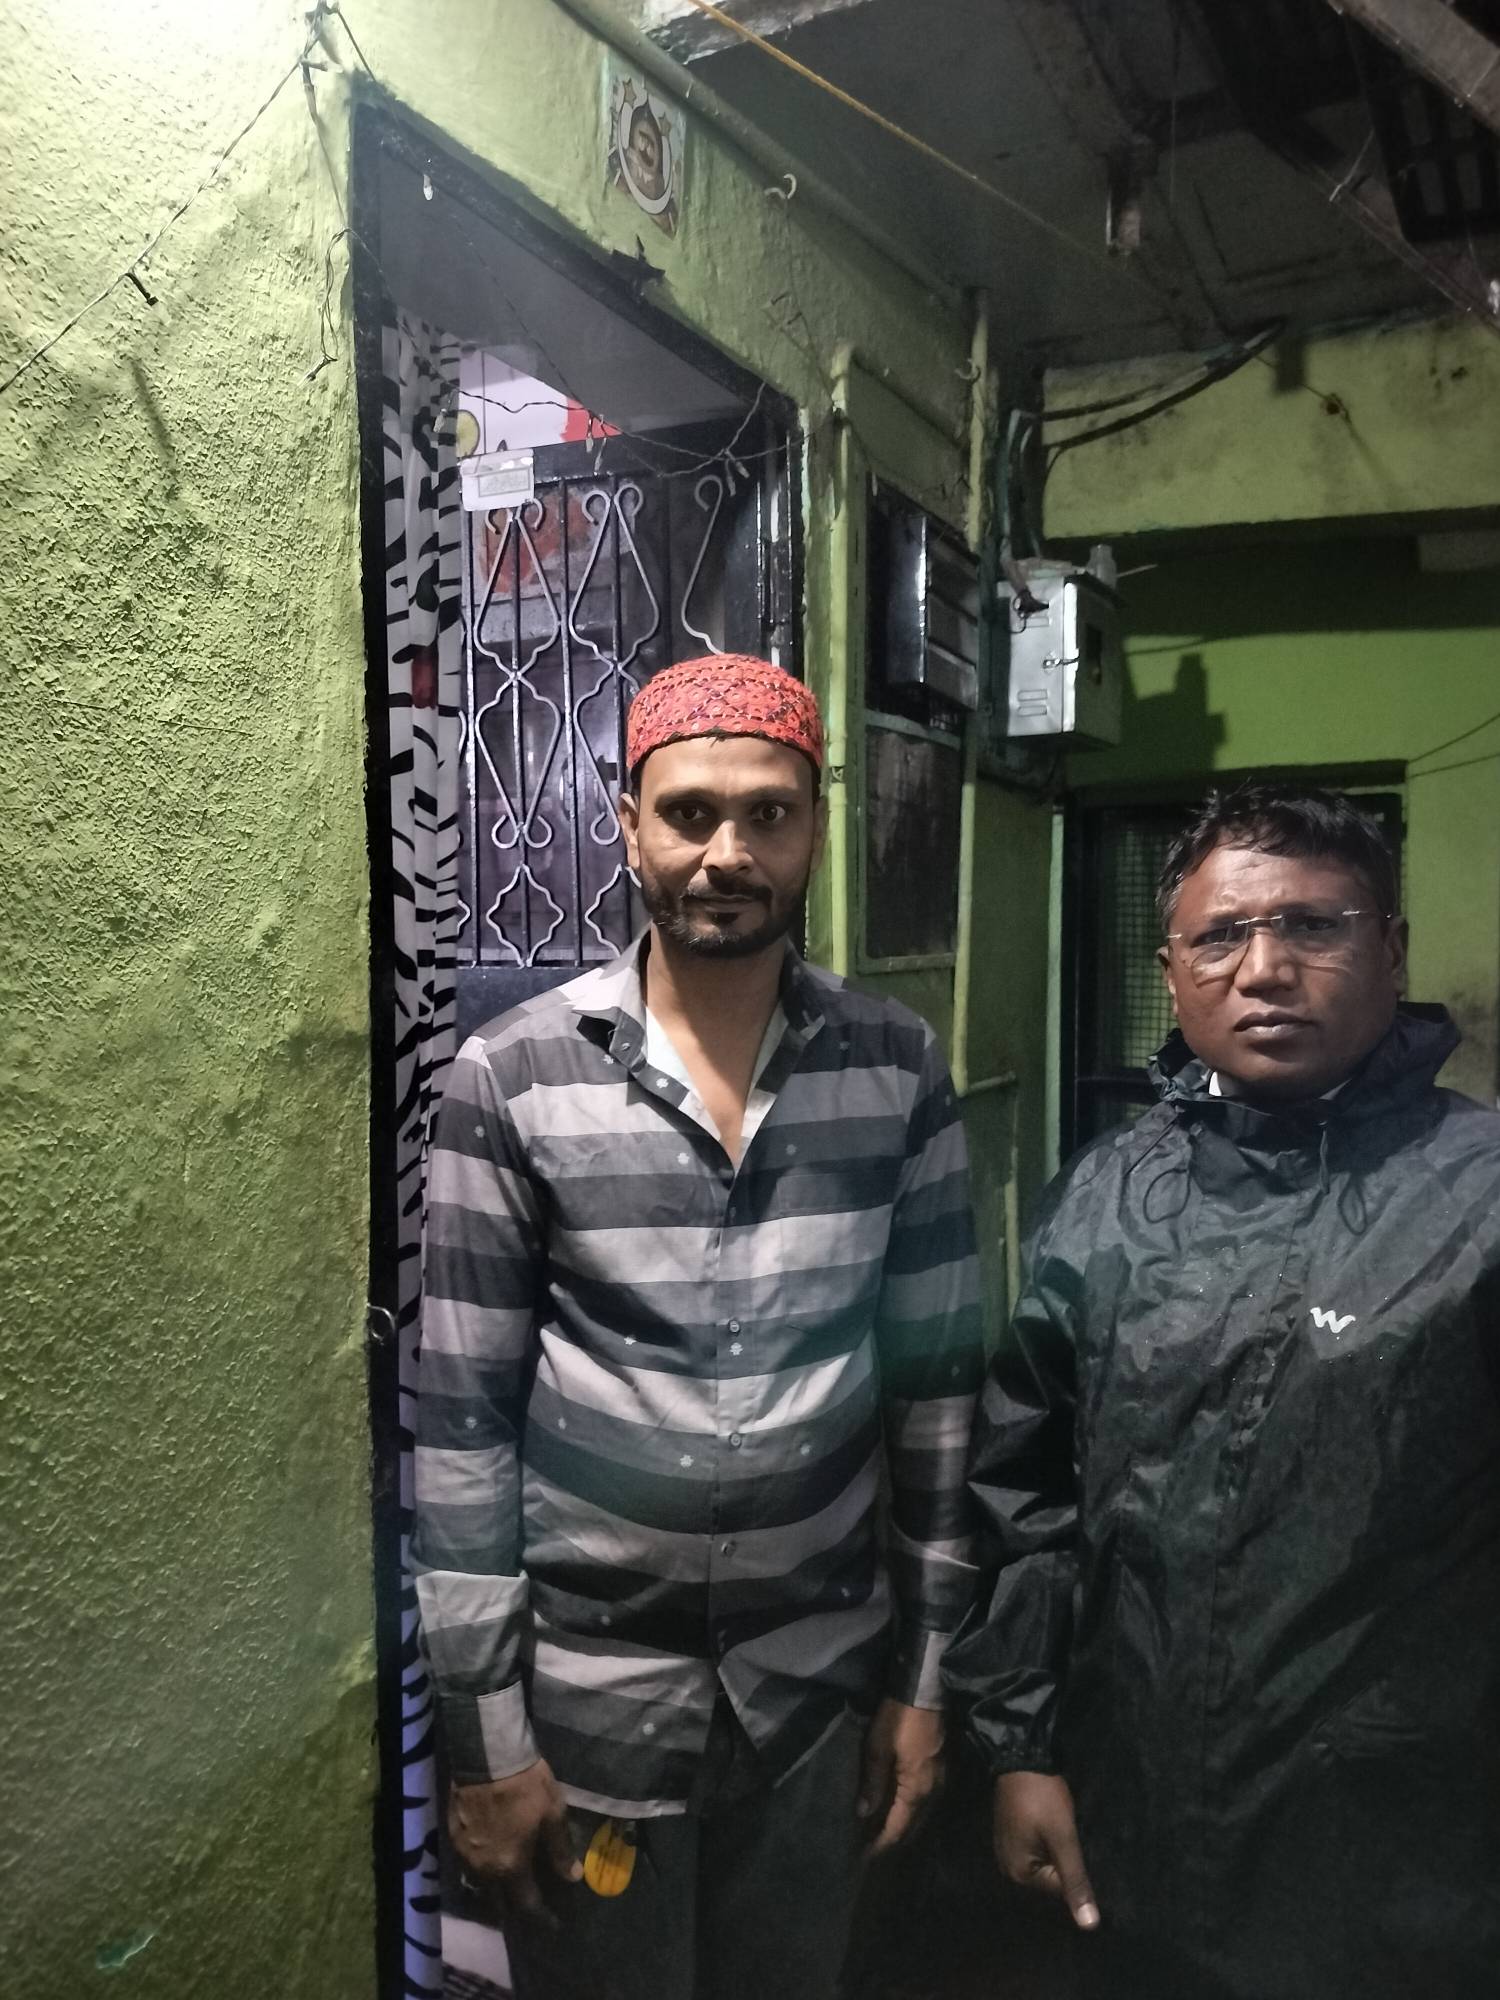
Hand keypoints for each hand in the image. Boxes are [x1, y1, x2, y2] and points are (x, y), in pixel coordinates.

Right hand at [448, 1759, 581, 1926]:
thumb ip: (560, 1849)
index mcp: (510, 1866)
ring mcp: (465, 1855)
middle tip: (530, 1906)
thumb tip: (572, 1877)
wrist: (487, 1756)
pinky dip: (482, 1869)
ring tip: (510, 1883)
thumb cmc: (525, 1784)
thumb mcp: (553, 1813)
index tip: (552, 1924)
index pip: (526, 1904)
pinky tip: (492, 1859)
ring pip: (481, 1885)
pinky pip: (468, 1865)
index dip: (542, 1917)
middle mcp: (484, 1869)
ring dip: (496, 1890)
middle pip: (498, 1902)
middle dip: (515, 1909)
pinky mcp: (453, 1838)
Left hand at [857, 1698, 944, 1853]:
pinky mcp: (943, 1768)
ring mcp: (941, 1780)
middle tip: (870, 1848)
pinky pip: (926, 1800)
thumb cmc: (899, 1718)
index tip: (864, 1858)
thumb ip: (872, 1784)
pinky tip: (898, 1807)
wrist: (926, 1689)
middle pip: (912, 1826)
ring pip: (921, 1814)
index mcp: (917, 1791)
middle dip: (892, 1839)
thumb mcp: (878, 1748)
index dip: (880, 1845)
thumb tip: (863, 1814)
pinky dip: (910, 1809)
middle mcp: (934, 1792)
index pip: (898, 1829)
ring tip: (880, 1831)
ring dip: (902, 1825)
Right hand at [993, 1770, 1098, 1929]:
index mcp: (1017, 1874)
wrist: (1021, 1755)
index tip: (1083, 1847)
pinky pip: (1035, 1848)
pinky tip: (1055, 1825)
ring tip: (1068, 1831)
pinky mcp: (1010, 1832)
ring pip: (1043, 1861)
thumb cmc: (1043, 1799)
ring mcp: (1007, 1848)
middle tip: (1078, 1838)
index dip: (1077, 1870)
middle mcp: (1007, 1867)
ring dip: (1058, 1850)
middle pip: (1050, 1876)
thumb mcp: (1064, 1838)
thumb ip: (1076, 1881)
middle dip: (1066, 1862)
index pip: (1059, 1888)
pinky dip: (1048, 1841)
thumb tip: (1090, 1926)